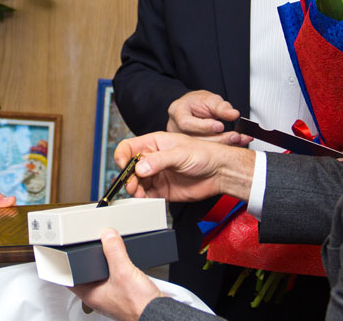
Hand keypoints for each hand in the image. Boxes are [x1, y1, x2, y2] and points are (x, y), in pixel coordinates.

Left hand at [70, 229, 162, 320]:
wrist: (157, 313)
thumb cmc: (138, 305)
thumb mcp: (123, 271)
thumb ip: (115, 251)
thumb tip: (108, 236)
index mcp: (91, 295)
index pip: (70, 278)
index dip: (67, 265)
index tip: (66, 252)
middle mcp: (99, 298)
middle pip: (87, 275)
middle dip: (88, 261)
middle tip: (87, 247)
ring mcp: (111, 297)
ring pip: (102, 277)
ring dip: (104, 265)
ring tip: (105, 252)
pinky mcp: (123, 296)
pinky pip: (114, 280)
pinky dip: (116, 270)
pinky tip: (122, 264)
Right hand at [114, 131, 255, 202]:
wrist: (220, 172)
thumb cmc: (204, 154)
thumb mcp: (180, 153)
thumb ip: (158, 160)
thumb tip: (139, 167)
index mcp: (153, 144)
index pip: (128, 148)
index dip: (121, 156)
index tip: (122, 165)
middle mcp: (152, 160)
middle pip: (129, 168)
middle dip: (127, 177)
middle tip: (132, 184)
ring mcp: (156, 176)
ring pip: (136, 183)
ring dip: (133, 189)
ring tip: (138, 193)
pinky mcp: (162, 191)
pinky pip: (146, 196)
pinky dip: (142, 199)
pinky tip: (145, 199)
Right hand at [166, 90, 251, 146]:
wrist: (193, 108)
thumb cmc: (198, 102)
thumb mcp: (210, 99)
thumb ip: (221, 107)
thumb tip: (234, 114)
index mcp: (177, 112)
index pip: (186, 123)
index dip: (203, 127)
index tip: (220, 126)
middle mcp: (175, 127)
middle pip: (194, 139)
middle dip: (218, 139)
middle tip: (236, 136)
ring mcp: (180, 141)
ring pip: (200, 148)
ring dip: (222, 145)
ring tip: (239, 140)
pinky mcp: (189, 149)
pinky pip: (205, 151)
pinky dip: (222, 148)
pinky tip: (236, 144)